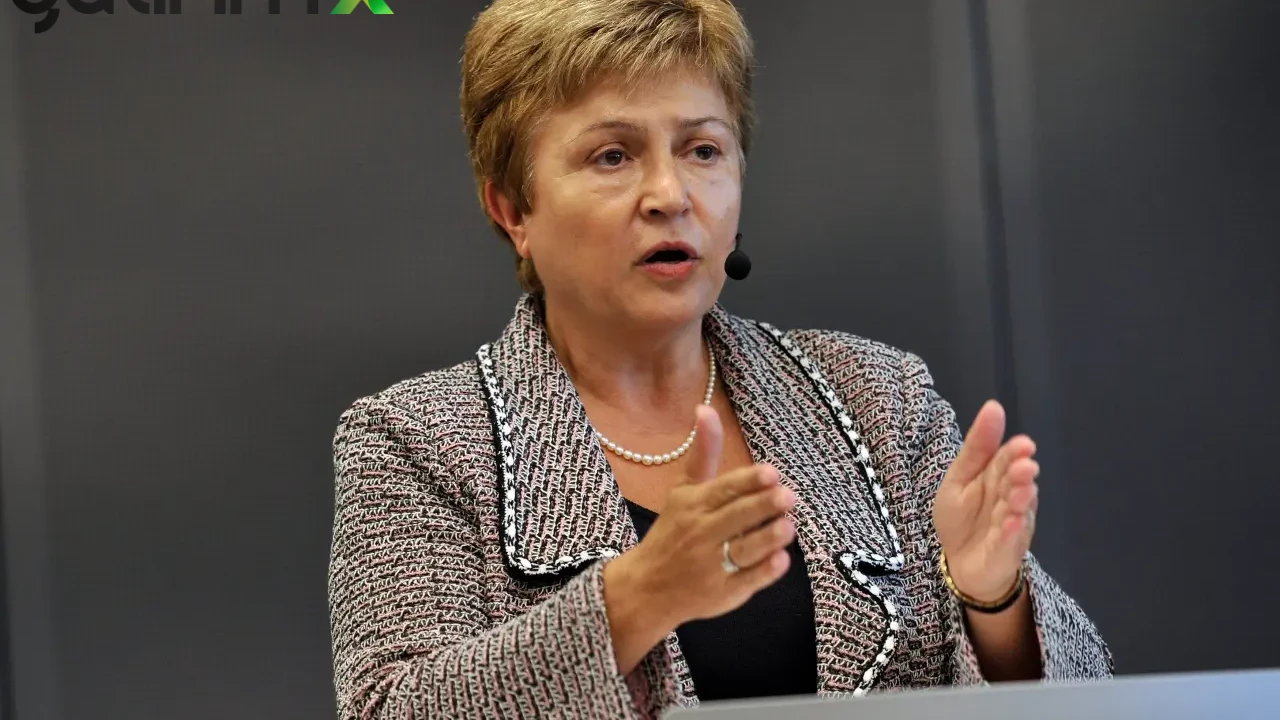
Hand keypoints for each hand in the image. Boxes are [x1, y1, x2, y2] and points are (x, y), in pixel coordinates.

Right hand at [602, 405, 795, 672]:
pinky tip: (781, 559)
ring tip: (788, 527)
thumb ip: (703, 453)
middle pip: (737, 517)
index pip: (724, 490)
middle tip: (789, 496)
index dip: (748, 482)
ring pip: (746, 549)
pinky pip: (749, 581)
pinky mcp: (724, 594)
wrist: (647, 587)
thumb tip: (705, 408)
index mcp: (692, 506)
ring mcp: (712, 566)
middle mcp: (701, 534)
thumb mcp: (684, 491)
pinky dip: (766, 571)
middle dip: (764, 506)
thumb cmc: (673, 531)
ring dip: (769, 538)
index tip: (771, 473)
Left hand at [932, 400, 1038, 602]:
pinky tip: (1013, 522)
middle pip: (1015, 483)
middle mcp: (1010, 498)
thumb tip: (994, 406)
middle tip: (1025, 464)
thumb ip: (976, 447)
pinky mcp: (1006, 549)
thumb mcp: (959, 477)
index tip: (1023, 443)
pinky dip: (1011, 532)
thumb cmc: (961, 517)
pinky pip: (1009, 540)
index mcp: (997, 477)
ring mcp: (1012, 524)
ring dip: (1020, 499)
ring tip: (1023, 489)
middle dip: (1020, 473)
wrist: (959, 562)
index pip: (1005, 460)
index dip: (1014, 452)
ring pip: (1017, 509)